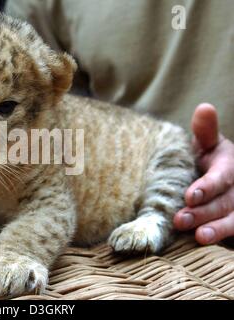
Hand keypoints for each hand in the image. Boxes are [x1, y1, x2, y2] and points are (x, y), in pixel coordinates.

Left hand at [174, 103, 233, 244]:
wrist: (220, 179)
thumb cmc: (208, 160)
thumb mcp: (207, 145)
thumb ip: (205, 132)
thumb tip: (204, 107)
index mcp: (229, 164)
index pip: (221, 176)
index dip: (207, 186)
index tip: (190, 195)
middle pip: (223, 201)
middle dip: (202, 211)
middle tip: (179, 219)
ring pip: (231, 219)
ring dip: (214, 229)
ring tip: (197, 236)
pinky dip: (222, 237)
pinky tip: (205, 243)